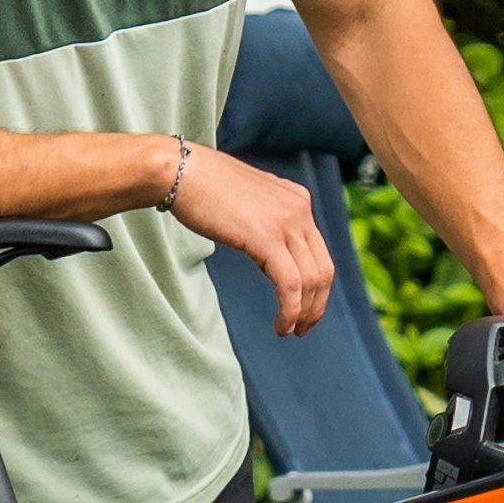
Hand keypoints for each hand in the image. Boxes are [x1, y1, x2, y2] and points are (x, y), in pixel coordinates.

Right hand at [170, 141, 331, 332]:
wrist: (180, 171)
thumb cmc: (203, 188)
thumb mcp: (248, 203)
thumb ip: (266, 223)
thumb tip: (270, 254)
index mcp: (298, 200)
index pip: (319, 252)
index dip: (316, 287)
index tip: (303, 309)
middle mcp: (300, 209)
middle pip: (323, 269)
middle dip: (316, 305)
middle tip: (302, 329)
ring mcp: (286, 221)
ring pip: (311, 280)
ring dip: (304, 313)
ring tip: (288, 331)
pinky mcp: (267, 237)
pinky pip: (290, 284)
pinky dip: (290, 311)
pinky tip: (280, 326)